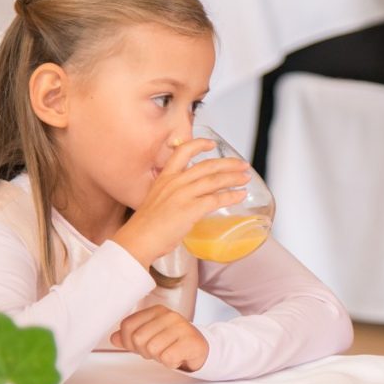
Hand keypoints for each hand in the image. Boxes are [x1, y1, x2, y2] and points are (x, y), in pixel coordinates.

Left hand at [111, 305, 209, 371]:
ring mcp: (181, 327)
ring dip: (159, 357)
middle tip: (158, 351)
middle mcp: (169, 315)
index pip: (127, 325)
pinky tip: (178, 357)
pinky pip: (167, 358)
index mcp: (156, 311)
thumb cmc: (172, 342)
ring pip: (152, 349)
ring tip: (169, 352)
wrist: (200, 348)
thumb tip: (113, 338)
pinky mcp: (191, 341)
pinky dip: (170, 363)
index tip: (140, 346)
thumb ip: (130, 337)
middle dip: (145, 351)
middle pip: (138, 338)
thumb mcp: (149, 337)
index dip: (128, 341)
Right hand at [113, 138, 250, 267]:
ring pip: (214, 180)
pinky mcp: (190, 209)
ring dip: (233, 178)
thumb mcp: (156, 200)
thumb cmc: (146, 226)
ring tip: (246, 178)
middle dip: (228, 163)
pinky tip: (240, 196)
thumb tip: (188, 199)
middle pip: (207, 166)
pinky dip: (231, 196)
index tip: (212, 144)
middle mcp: (174, 182)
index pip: (182, 151)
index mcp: (164, 178)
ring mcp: (183, 195)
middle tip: (243, 164)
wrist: (137, 240)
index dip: (199, 144)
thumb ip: (171, 194)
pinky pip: (216, 199)